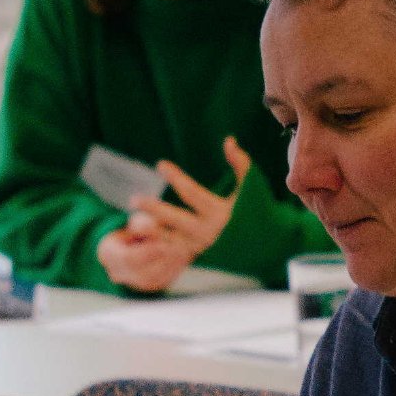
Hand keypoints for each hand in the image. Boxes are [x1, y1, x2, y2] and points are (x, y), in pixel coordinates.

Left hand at [92, 139, 249, 293]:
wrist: (265, 246)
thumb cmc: (258, 211)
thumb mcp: (252, 187)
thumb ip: (241, 164)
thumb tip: (228, 140)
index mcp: (220, 213)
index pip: (192, 193)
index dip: (176, 178)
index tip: (160, 164)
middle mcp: (208, 231)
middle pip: (175, 220)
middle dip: (154, 209)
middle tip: (134, 199)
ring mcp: (199, 246)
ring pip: (168, 239)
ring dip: (149, 228)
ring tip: (131, 218)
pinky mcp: (194, 255)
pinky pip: (168, 250)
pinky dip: (154, 242)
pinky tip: (139, 232)